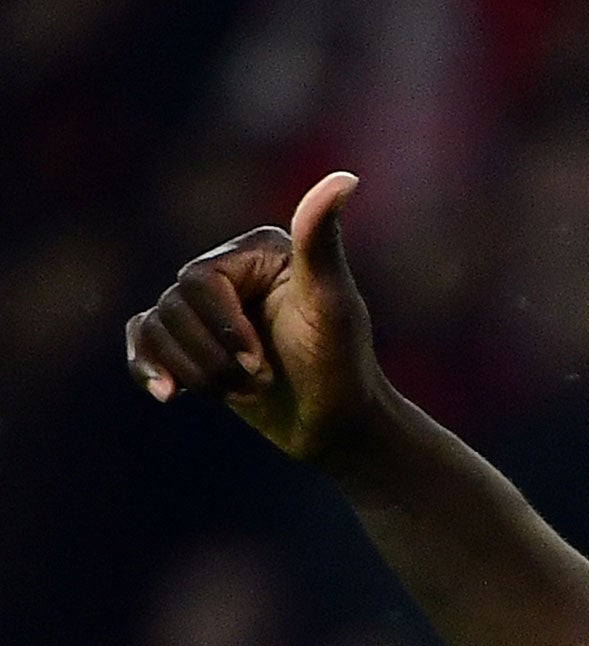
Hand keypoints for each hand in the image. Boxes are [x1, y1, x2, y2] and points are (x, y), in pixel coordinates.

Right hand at [124, 171, 388, 460]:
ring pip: (157, 330)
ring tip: (247, 390)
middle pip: (174, 308)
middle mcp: (227, 271)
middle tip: (263, 379)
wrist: (339, 424)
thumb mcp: (332, 303)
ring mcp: (206, 308)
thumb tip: (345, 177)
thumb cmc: (342, 364)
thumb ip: (322, 240)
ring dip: (201, 375)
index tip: (260, 364)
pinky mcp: (192, 341)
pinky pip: (143, 340)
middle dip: (215, 358)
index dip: (223, 328)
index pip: (200, 281)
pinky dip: (149, 367)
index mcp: (256, 250)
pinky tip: (167, 395)